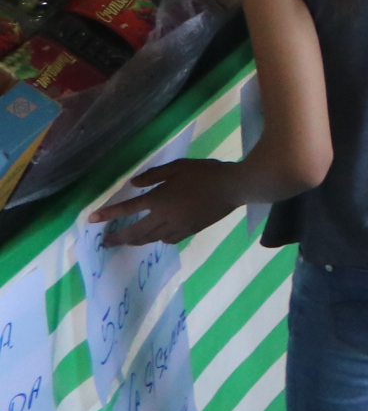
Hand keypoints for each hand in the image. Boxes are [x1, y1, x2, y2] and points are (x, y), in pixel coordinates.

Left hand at [89, 158, 242, 248]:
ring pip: (150, 239)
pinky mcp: (189, 231)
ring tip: (127, 241)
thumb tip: (134, 184)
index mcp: (159, 199)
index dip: (108, 214)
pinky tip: (157, 236)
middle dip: (118, 238)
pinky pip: (167, 240)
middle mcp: (164, 216)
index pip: (127, 209)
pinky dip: (157, 239)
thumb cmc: (205, 173)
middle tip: (106, 243)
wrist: (234, 187)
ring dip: (136, 241)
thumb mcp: (178, 166)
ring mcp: (177, 227)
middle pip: (135, 232)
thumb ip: (154, 176)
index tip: (91, 220)